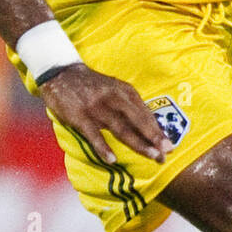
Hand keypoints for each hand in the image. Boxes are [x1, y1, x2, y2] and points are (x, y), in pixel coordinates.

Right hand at [39, 63, 171, 164]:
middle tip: (167, 152)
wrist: (61, 72)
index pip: (145, 114)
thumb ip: (130, 105)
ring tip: (152, 155)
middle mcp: (114, 98)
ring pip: (121, 128)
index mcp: (125, 92)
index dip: (158, 131)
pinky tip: (112, 159)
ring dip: (138, 143)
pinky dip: (103, 147)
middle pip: (138, 121)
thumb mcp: (115, 88)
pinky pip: (93, 134)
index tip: (170, 147)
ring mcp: (97, 107)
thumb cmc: (93, 86)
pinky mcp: (80, 116)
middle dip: (154, 138)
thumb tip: (150, 127)